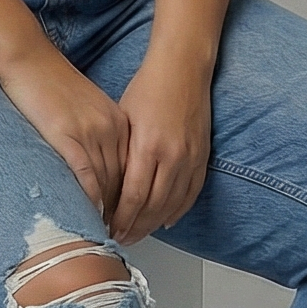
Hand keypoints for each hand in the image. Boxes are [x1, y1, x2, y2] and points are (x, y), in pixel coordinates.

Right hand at [0, 45, 129, 224]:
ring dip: (108, 212)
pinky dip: (91, 200)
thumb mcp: (85, 109)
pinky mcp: (68, 136)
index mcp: (119, 122)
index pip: (133, 170)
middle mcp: (111, 129)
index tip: (130, 219)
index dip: (132, 198)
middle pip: (124, 180)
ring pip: (108, 183)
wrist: (29, 61)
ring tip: (104, 234)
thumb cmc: (50, 84)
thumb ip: (97, 135)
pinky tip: (89, 216)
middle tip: (121, 236)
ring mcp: (91, 133)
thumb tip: (97, 165)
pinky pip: (86, 176)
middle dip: (124, 211)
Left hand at [109, 56, 212, 242]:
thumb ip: (119, 154)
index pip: (134, 196)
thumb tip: (104, 185)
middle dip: (136, 226)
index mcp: (149, 146)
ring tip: (139, 234)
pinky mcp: (202, 156)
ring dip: (155, 223)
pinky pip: (192, 193)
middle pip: (154, 206)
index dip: (121, 218)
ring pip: (173, 204)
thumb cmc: (148, 88)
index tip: (110, 228)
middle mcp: (173, 156)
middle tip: (121, 238)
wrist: (183, 69)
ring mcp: (191, 157)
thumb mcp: (123, 119)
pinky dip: (178, 210)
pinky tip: (166, 220)